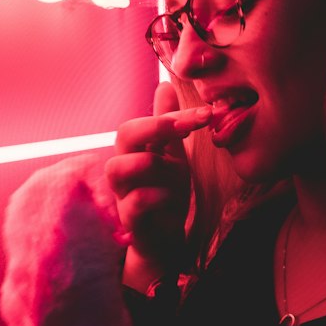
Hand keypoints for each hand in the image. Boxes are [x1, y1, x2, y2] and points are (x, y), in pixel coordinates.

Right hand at [104, 82, 210, 288]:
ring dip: (154, 164)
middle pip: (123, 135)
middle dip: (158, 126)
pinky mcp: (130, 221)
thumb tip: (164, 84)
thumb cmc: (166, 193)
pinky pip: (134, 203)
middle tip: (190, 129)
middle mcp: (123, 168)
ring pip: (119, 167)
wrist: (166, 240)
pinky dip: (155, 197)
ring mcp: (122, 195)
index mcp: (134, 149)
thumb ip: (168, 124)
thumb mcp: (172, 155)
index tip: (205, 114)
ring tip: (178, 173)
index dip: (170, 114)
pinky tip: (172, 198)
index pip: (142, 121)